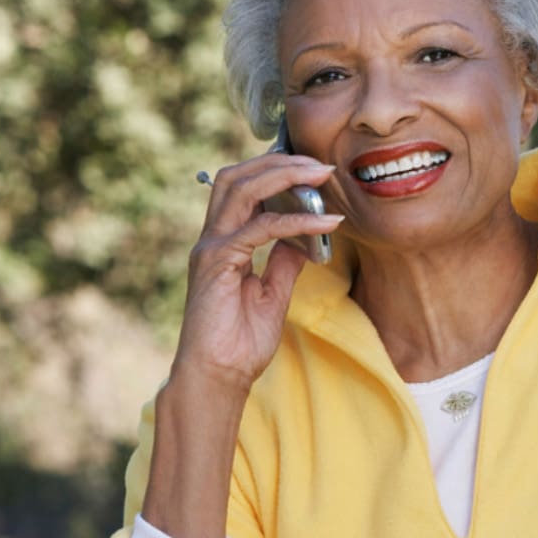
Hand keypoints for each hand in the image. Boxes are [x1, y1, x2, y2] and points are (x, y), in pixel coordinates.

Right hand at [173, 152, 343, 396]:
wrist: (218, 376)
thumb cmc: (240, 342)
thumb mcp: (273, 294)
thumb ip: (285, 262)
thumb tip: (306, 238)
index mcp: (224, 242)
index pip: (244, 188)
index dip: (277, 171)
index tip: (317, 172)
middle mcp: (213, 238)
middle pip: (238, 176)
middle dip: (280, 161)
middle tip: (322, 162)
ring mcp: (212, 248)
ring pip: (243, 189)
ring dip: (285, 175)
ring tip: (323, 174)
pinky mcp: (217, 262)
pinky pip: (261, 228)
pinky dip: (296, 221)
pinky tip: (326, 221)